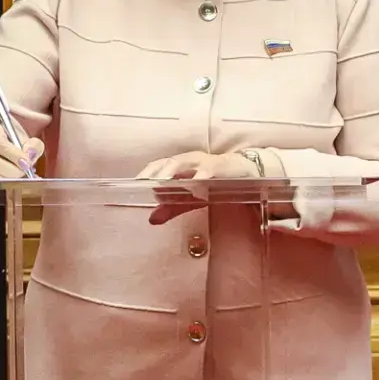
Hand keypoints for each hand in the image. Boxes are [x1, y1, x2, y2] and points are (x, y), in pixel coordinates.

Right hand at [0, 124, 43, 180]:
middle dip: (13, 170)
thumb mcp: (24, 139)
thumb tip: (30, 156)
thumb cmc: (10, 142)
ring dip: (5, 179)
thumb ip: (33, 146)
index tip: (27, 163)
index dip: (14, 155)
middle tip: (25, 172)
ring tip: (17, 178)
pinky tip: (8, 184)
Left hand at [136, 151, 289, 225]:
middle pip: (167, 162)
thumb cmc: (215, 182)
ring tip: (162, 180)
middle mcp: (190, 160)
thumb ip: (172, 207)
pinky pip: (208, 170)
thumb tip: (151, 219)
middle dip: (155, 171)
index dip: (146, 173)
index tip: (133, 184)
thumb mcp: (192, 197)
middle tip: (144, 182)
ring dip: (172, 169)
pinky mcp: (220, 166)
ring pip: (183, 162)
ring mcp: (205, 161)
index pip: (158, 165)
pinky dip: (201, 175)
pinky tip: (195, 183)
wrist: (245, 172)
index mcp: (180, 165)